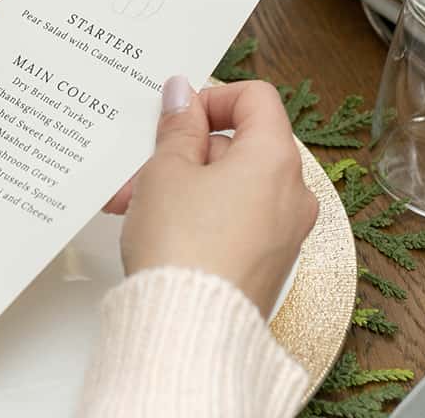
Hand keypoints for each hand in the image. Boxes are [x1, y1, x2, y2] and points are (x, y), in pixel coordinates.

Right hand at [113, 77, 317, 315]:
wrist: (188, 330)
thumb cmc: (181, 248)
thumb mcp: (166, 171)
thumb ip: (178, 127)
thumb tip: (183, 94)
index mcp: (275, 159)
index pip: (256, 97)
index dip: (212, 97)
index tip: (177, 116)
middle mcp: (292, 193)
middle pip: (238, 145)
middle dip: (183, 153)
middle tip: (140, 168)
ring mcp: (283, 232)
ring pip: (229, 186)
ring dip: (181, 185)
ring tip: (132, 204)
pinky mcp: (267, 264)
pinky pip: (233, 220)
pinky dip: (197, 215)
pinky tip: (154, 230)